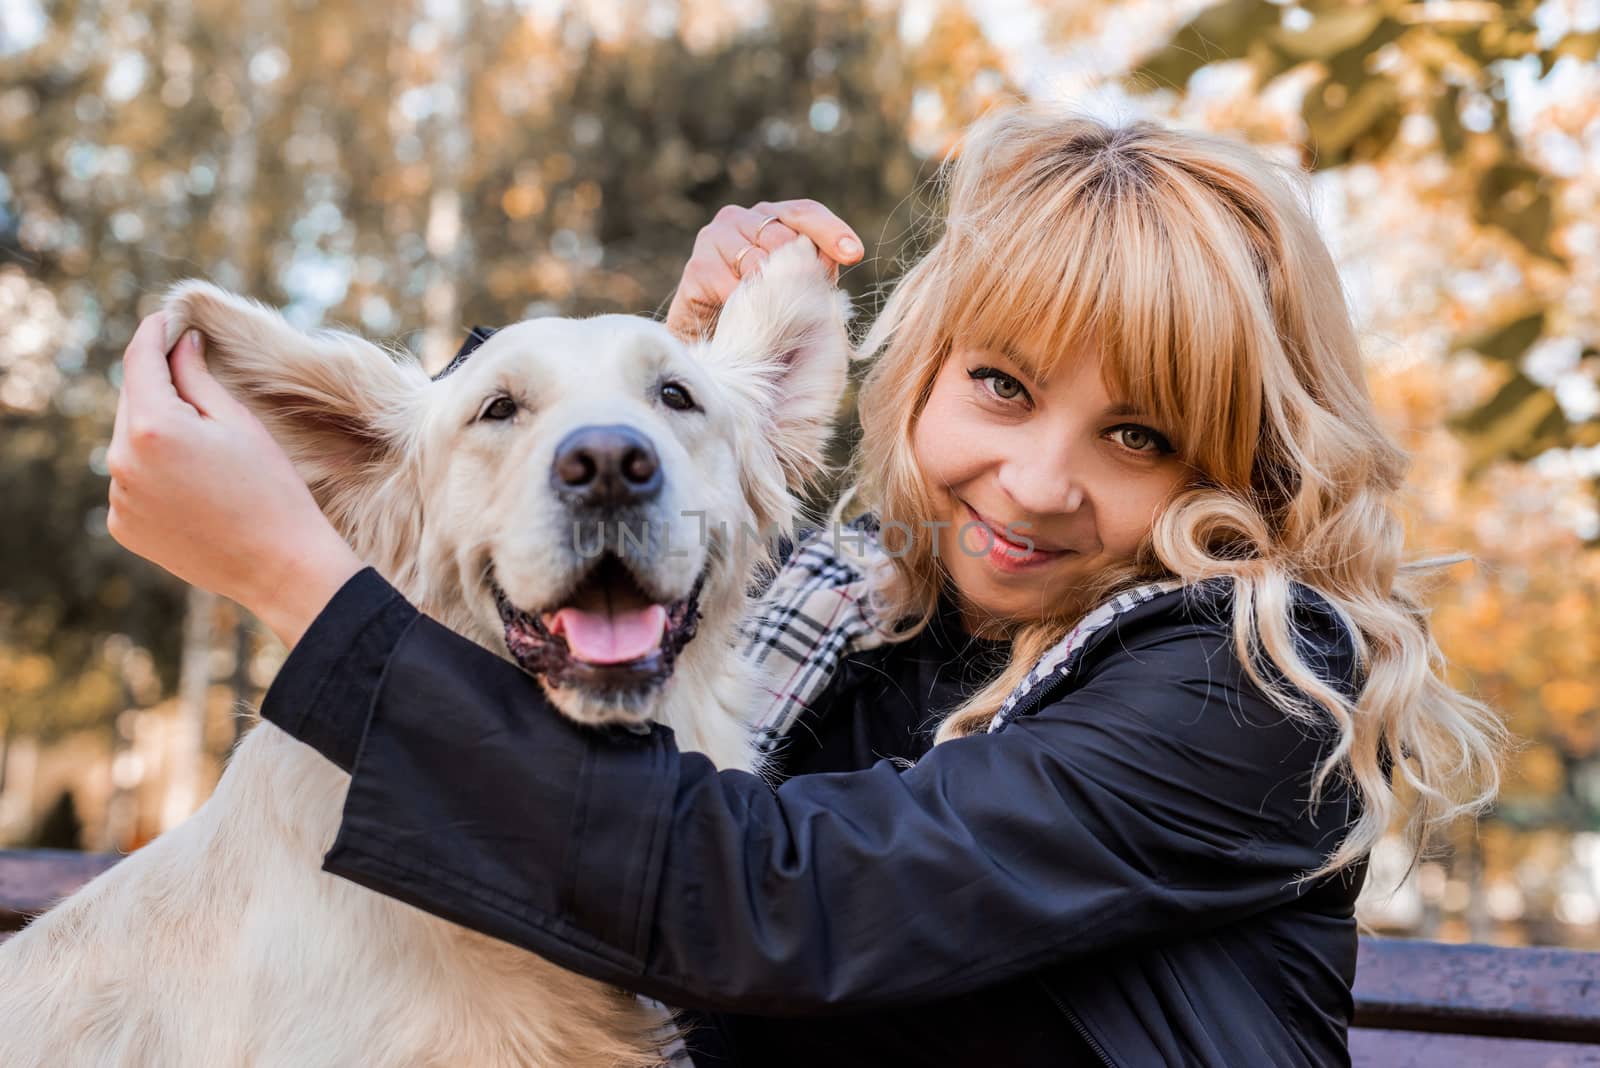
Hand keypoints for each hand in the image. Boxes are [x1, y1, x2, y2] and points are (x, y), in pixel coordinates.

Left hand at [106, 313, 363, 647]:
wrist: (280, 565)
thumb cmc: (271, 490)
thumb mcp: (239, 423)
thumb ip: (198, 378)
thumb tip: (179, 344)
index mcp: (152, 428)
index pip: (140, 361)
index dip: (153, 333)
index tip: (166, 317)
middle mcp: (121, 462)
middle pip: (131, 401)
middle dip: (157, 384)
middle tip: (191, 372)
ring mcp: (119, 497)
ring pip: (129, 442)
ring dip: (154, 430)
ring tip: (201, 442)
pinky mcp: (123, 525)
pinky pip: (130, 480)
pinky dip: (151, 470)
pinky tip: (192, 481)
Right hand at [666, 199, 863, 340]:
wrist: (711, 343)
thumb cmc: (760, 310)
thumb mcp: (797, 286)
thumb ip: (817, 268)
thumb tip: (841, 257)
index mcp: (769, 216)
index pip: (805, 212)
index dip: (831, 231)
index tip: (854, 255)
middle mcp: (739, 218)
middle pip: (783, 237)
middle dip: (801, 273)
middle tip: (807, 305)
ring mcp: (714, 238)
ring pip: (759, 262)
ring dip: (773, 294)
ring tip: (778, 317)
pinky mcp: (697, 268)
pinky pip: (734, 287)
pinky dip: (748, 307)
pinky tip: (750, 321)